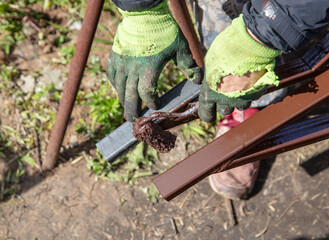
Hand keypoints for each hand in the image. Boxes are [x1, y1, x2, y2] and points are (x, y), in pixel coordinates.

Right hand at [108, 1, 201, 120]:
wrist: (144, 13)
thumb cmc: (164, 30)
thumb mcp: (180, 47)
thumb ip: (188, 65)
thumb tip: (198, 80)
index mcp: (150, 67)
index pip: (147, 92)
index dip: (150, 102)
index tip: (155, 106)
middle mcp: (133, 68)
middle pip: (130, 95)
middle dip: (132, 109)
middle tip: (132, 120)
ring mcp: (121, 62)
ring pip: (119, 88)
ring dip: (123, 100)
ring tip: (126, 109)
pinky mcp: (115, 56)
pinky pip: (112, 75)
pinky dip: (115, 85)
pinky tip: (119, 90)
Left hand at [198, 15, 279, 122]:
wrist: (252, 44)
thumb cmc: (227, 50)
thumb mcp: (211, 63)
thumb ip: (210, 77)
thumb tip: (210, 80)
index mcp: (210, 93)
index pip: (206, 114)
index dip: (206, 113)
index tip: (209, 109)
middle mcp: (226, 100)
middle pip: (223, 111)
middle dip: (224, 104)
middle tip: (225, 90)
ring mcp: (242, 99)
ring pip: (239, 107)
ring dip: (238, 99)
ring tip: (238, 84)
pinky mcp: (256, 94)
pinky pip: (251, 97)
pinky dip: (249, 92)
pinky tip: (249, 79)